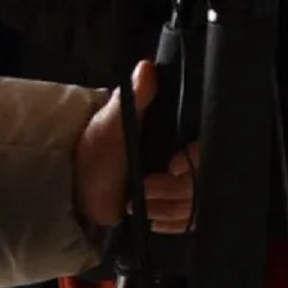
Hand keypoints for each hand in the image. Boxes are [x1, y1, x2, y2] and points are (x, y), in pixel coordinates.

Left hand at [74, 61, 199, 232]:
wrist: (77, 193)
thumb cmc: (95, 154)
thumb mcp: (113, 123)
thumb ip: (134, 97)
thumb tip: (147, 66)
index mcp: (180, 135)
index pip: (210, 149)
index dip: (196, 160)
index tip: (172, 165)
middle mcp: (188, 160)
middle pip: (205, 181)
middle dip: (173, 190)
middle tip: (144, 188)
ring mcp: (183, 187)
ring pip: (197, 203)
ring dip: (168, 208)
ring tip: (139, 202)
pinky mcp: (175, 210)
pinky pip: (191, 221)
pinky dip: (173, 221)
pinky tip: (154, 215)